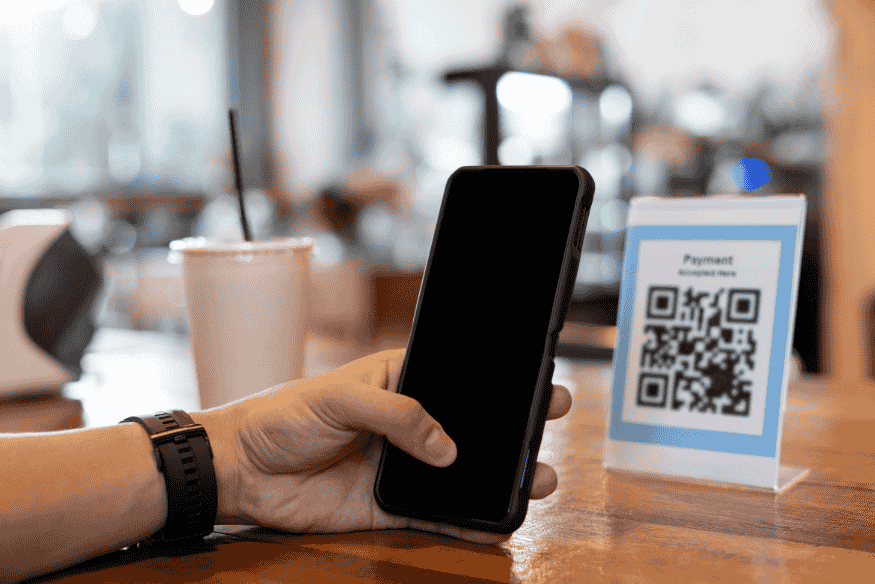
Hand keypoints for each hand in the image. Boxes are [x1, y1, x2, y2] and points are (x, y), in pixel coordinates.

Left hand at [192, 349, 571, 543]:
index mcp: (398, 381)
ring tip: (537, 480)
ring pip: (460, 474)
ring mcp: (401, 466)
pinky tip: (496, 522)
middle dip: (509, 429)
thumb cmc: (283, 415)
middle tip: (549, 427)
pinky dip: (466, 520)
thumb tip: (447, 449)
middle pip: (468, 428)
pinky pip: (436, 514)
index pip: (456, 380)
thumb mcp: (339, 397)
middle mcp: (408, 423)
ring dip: (497, 478)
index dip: (494, 383)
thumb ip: (398, 415)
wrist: (242, 470)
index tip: (534, 384)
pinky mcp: (388, 506)